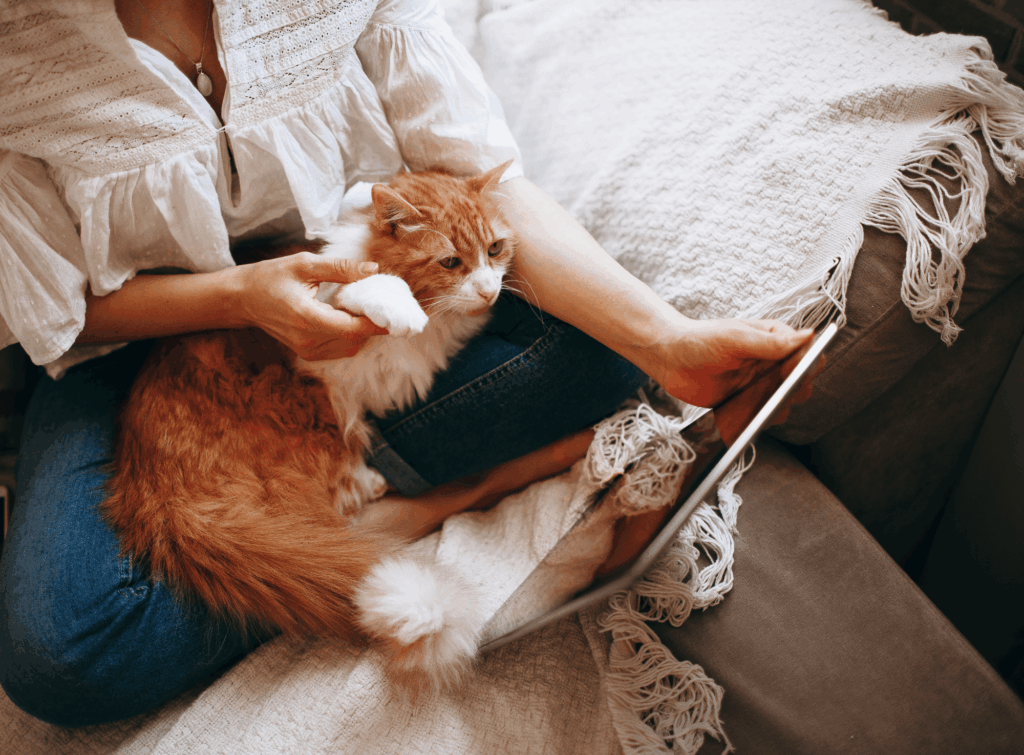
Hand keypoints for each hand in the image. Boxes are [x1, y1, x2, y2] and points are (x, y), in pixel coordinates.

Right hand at [235, 252, 388, 360]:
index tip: (394, 309)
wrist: (243, 299)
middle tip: (383, 302)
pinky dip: (351, 335)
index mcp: (307, 317)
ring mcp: (308, 350)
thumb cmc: (271, 277)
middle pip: (356, 339)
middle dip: (373, 323)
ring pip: (351, 347)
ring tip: (366, 307)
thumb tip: (373, 269)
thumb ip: (341, 268)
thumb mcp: (305, 264)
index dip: (378, 321)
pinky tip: (349, 316)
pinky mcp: (308, 353)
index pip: (353, 328)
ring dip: (363, 330)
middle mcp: (308, 340)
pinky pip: (341, 349)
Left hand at [643, 317, 817, 407]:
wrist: (670, 359)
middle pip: (802, 383)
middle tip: (775, 394)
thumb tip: (808, 336)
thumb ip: (770, 342)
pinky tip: (742, 418)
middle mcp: (772, 363)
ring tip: (756, 406)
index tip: (792, 373)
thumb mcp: (735, 337)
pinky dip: (756, 420)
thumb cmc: (700, 340)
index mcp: (775, 340)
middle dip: (793, 391)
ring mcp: (760, 385)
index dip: (807, 365)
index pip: (808, 353)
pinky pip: (761, 417)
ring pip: (784, 403)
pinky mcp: (746, 403)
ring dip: (775, 408)